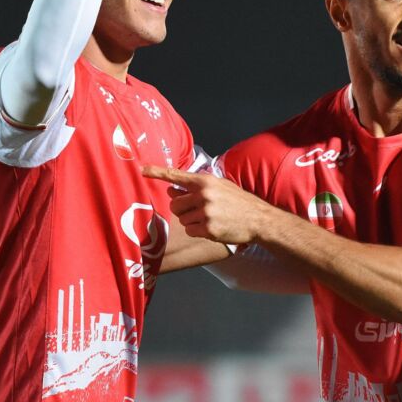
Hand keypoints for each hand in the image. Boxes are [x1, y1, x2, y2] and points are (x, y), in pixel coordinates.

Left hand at [142, 166, 268, 244]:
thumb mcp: (220, 186)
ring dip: (192, 221)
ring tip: (210, 218)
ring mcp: (206, 212)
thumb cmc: (238, 202)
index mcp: (205, 181)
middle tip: (197, 211)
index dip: (157, 172)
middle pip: (175, 204)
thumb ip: (196, 187)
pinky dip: (198, 231)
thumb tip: (172, 191)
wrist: (258, 219)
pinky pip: (191, 230)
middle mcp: (204, 195)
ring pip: (182, 219)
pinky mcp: (208, 228)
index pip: (176, 175)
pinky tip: (212, 227)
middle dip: (182, 209)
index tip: (142, 170)